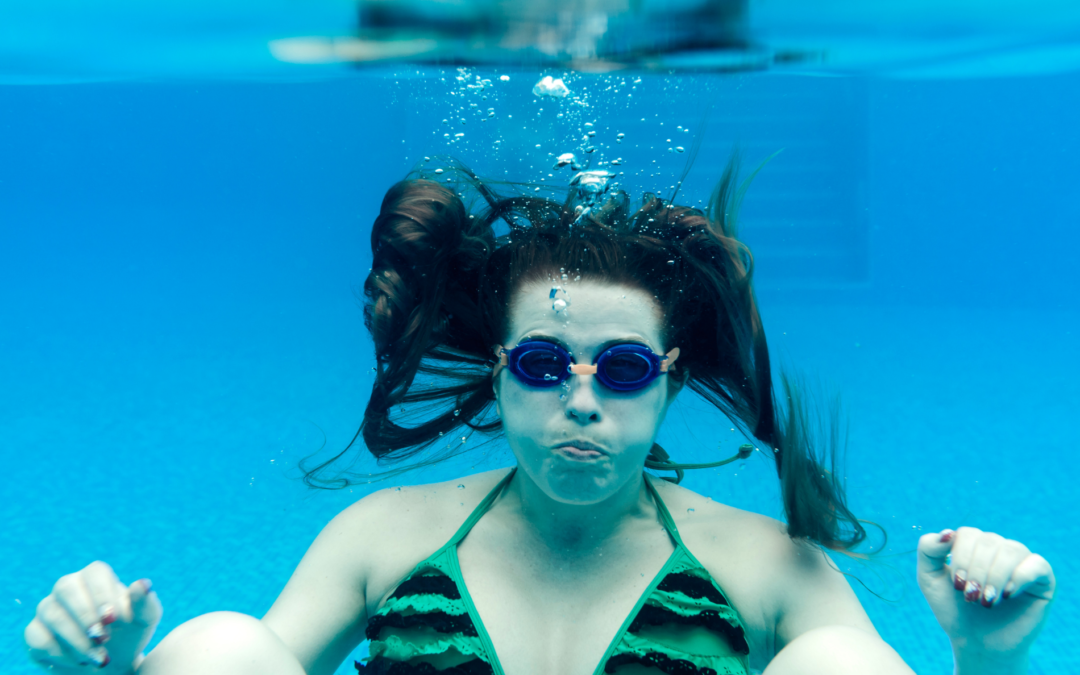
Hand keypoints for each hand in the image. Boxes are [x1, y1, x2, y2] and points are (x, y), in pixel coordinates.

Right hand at [25, 561, 161, 672]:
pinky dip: (61, 654)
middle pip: (67, 588)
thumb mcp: (144, 620)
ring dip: (77, 640)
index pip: (95, 573)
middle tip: (103, 639)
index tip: (113, 619)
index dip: (102, 595)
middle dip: (85, 616)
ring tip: (99, 658)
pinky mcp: (34, 633)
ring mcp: (48, 608)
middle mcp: (68, 587)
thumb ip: (144, 603)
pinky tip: (81, 662)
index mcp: (96, 576)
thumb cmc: (129, 634)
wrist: (112, 664)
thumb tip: (143, 584)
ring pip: (53, 615)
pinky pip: (38, 638)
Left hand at [917, 527, 1054, 657]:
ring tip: (986, 600)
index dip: (961, 557)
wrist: (977, 642)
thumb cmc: (953, 609)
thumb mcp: (929, 578)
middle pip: (989, 540)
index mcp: (973, 544)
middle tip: (970, 596)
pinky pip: (1037, 564)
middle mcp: (998, 548)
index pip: (968, 533)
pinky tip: (1008, 594)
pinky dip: (1019, 577)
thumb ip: (928, 549)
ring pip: (1011, 550)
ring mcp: (1021, 561)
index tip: (957, 585)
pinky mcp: (1042, 579)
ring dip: (995, 576)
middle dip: (976, 570)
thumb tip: (948, 532)